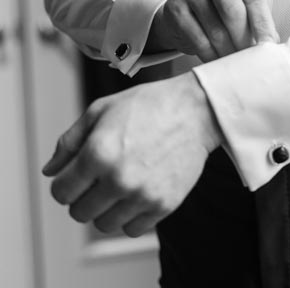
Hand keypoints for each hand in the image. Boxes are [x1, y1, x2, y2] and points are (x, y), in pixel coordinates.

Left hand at [42, 72, 221, 236]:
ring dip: (106, 209)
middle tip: (99, 179)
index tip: (77, 176)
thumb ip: (70, 141)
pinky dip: (130, 216)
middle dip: (83, 197)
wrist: (195, 109)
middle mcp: (118, 178)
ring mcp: (142, 194)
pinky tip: (136, 193)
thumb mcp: (102, 109)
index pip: (61, 192)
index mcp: (97, 152)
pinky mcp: (163, 205)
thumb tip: (50, 170)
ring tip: (119, 185)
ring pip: (104, 224)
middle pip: (79, 213)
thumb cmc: (149, 104)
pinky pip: (132, 229)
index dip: (65, 183)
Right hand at [148, 0, 277, 61]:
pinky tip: (218, 61)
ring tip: (236, 63)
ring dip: (229, 51)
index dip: (263, 24)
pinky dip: (211, 55)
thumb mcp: (243, 1)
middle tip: (251, 59)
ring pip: (215, 28)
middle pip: (233, 11)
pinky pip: (198, 39)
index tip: (269, 45)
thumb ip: (257, 16)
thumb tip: (270, 43)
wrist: (185, 7)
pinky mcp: (174, 7)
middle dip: (244, 39)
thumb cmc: (223, 5)